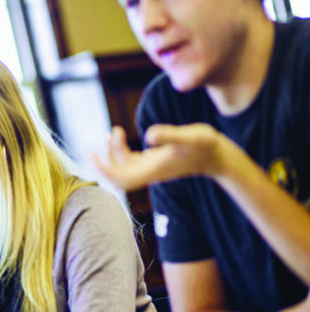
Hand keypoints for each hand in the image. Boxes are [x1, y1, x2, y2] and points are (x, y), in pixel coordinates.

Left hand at [92, 123, 234, 190]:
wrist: (218, 156)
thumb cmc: (205, 145)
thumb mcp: (189, 137)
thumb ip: (169, 135)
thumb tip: (148, 135)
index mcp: (151, 171)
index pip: (120, 179)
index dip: (104, 170)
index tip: (93, 155)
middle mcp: (147, 172)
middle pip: (116, 177)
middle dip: (103, 163)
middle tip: (97, 145)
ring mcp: (149, 167)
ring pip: (121, 167)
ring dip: (112, 152)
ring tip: (114, 131)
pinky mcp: (153, 161)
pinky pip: (129, 160)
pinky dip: (120, 150)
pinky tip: (119, 133)